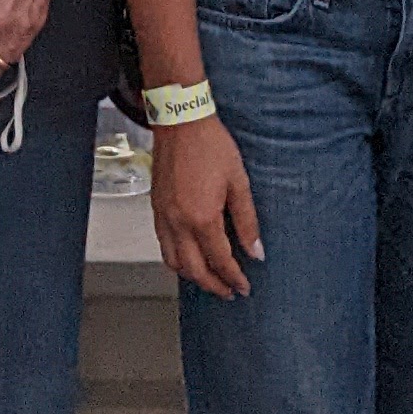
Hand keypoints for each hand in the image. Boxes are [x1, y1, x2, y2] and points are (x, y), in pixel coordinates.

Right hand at [150, 116, 261, 297]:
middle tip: (229, 292)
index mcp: (202, 218)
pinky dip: (176, 260)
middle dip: (213, 285)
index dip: (233, 277)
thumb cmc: (210, 145)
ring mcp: (163, 217)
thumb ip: (246, 221)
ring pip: (174, 262)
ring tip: (210, 280)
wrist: (181, 121)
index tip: (244, 287)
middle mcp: (178, 223)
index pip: (219, 260)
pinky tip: (188, 257)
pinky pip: (163, 246)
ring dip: (192, 277)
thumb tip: (256, 251)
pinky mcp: (156, 209)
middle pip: (194, 269)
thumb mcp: (238, 182)